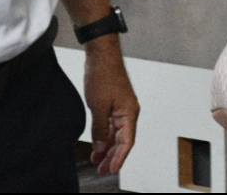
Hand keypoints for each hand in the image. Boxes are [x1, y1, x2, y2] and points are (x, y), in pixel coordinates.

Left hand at [82, 37, 139, 175]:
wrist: (101, 55)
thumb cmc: (103, 76)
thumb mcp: (98, 106)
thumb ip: (99, 129)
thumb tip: (99, 147)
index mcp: (130, 112)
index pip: (127, 141)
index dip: (120, 157)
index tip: (112, 170)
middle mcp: (128, 112)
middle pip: (122, 140)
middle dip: (113, 156)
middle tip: (102, 170)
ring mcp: (121, 109)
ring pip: (115, 134)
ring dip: (107, 148)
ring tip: (97, 162)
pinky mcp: (113, 105)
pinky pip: (110, 126)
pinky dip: (104, 137)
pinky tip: (97, 146)